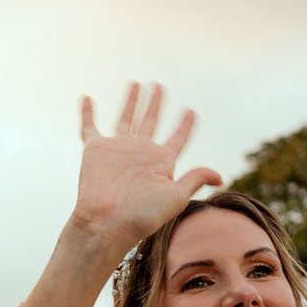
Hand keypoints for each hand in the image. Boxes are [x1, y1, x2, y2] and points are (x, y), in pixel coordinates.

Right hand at [70, 81, 223, 248]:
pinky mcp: (95, 149)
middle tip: (160, 86)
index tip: (191, 111)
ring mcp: (117, 149)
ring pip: (126, 118)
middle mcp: (140, 153)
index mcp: (161, 162)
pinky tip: (86, 98)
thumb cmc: (142, 215)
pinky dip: (87, 113)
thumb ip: (195, 179)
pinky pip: (89, 127)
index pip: (177, 138)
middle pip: (151, 122)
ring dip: (132, 101)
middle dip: (156, 104)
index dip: (185, 125)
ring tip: (137, 83)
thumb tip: (220, 178)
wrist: (107, 223)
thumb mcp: (176, 196)